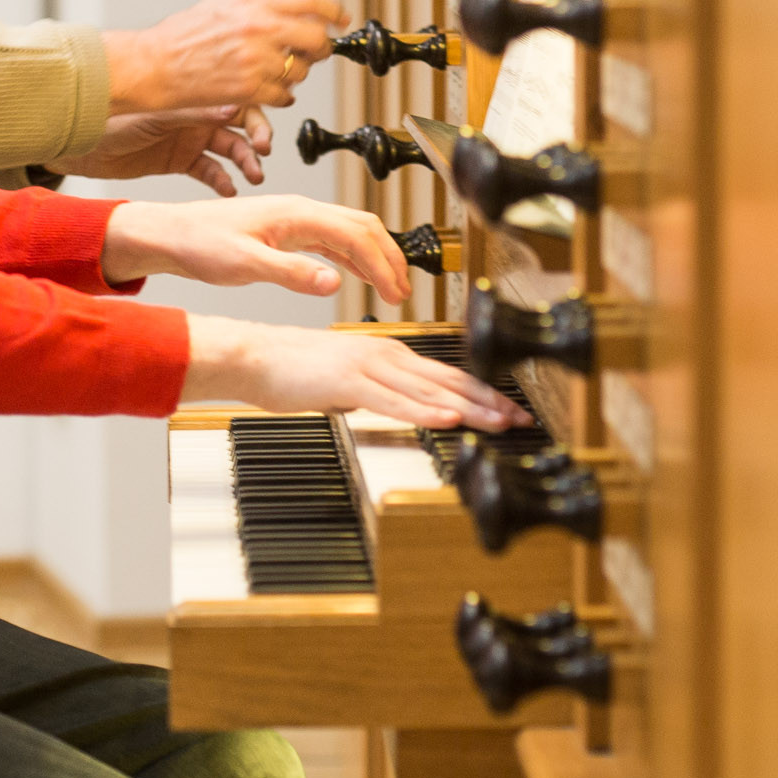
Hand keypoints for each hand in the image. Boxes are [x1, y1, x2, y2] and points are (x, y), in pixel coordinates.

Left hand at [53, 106, 272, 194]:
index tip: (262, 136)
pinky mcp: (181, 160)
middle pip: (240, 126)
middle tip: (261, 156)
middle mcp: (197, 115)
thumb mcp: (157, 116)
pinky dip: (222, 180)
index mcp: (194, 95)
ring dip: (244, 163)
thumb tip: (233, 110)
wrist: (84, 146)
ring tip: (253, 178)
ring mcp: (191, 138)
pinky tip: (229, 190)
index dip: (255, 117)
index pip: (236, 100)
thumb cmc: (113, 119)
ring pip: (229, 150)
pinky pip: (210, 171)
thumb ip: (195, 114)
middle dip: (255, 141)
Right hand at [99, 0, 349, 112]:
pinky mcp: (250, 90)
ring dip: (296, 72)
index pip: (311, 0)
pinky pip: (285, 95)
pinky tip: (265, 86)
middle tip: (315, 50)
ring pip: (302, 70)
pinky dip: (281, 94)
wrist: (156, 65)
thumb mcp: (227, 3)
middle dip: (321, 47)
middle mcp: (259, 28)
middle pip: (316, 38)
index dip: (333, 10)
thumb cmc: (186, 33)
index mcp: (254, 1)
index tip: (341, 18)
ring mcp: (256, 60)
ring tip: (275, 68)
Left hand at [102, 196, 410, 299]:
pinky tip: (357, 275)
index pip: (357, 235)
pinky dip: (353, 257)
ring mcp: (296, 219)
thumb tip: (335, 282)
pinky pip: (332, 240)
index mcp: (298, 214)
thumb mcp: (245, 264)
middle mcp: (302, 210)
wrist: (171, 234)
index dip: (382, 264)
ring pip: (351, 232)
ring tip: (390, 286)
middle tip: (402, 290)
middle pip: (363, 227)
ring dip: (374, 257)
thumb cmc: (200, 243)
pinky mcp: (287, 230)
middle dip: (389, 258)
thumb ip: (292, 273)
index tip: (396, 291)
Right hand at [182, 316, 520, 430]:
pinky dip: (426, 410)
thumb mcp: (348, 380)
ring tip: (499, 423)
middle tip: (521, 420)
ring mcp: (370, 367)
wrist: (256, 356)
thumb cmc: (294, 369)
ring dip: (469, 408)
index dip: (482, 393)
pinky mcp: (351, 382)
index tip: (509, 409)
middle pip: (448, 380)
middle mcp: (386, 355)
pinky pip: (395, 400)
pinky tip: (448, 419)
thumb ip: (377, 391)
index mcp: (388, 354)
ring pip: (430, 390)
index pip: (446, 374)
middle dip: (489, 401)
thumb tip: (397, 406)